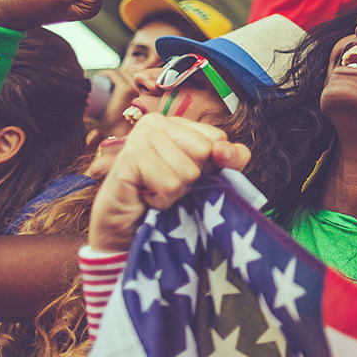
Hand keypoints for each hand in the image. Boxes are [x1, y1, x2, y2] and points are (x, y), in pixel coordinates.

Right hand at [88, 114, 249, 252]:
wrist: (126, 234)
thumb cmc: (167, 201)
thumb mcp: (209, 178)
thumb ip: (231, 159)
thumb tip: (225, 150)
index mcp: (177, 123)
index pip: (219, 139)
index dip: (210, 166)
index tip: (184, 177)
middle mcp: (155, 122)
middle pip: (206, 151)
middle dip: (191, 179)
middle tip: (165, 186)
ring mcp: (138, 137)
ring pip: (188, 171)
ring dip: (174, 192)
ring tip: (152, 192)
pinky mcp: (128, 159)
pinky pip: (170, 185)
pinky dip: (161, 200)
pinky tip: (143, 198)